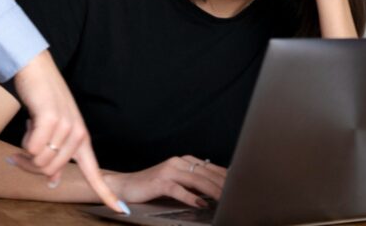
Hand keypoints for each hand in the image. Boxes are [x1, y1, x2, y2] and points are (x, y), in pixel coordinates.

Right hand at [12, 51, 126, 213]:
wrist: (37, 71)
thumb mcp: (54, 132)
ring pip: (39, 161)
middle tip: (23, 147)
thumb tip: (51, 182)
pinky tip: (30, 121)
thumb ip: (55, 156)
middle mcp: (78, 136)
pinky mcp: (52, 120)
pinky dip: (24, 138)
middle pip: (48, 171)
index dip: (106, 193)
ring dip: (25, 149)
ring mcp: (67, 127)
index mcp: (82, 141)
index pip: (95, 172)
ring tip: (31, 128)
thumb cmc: (43, 103)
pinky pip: (32, 147)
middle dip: (29, 164)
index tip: (121, 210)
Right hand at [103, 156, 226, 208]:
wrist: (125, 185)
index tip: (240, 184)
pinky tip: (200, 203)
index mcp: (184, 161)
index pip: (211, 168)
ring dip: (212, 190)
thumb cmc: (153, 186)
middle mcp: (178, 162)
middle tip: (237, 193)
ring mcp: (168, 171)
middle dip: (223, 184)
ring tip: (224, 199)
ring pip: (196, 180)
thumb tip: (216, 189)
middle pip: (206, 173)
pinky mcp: (159, 182)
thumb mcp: (177, 181)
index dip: (226, 176)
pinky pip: (178, 189)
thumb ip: (194, 182)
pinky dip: (190, 196)